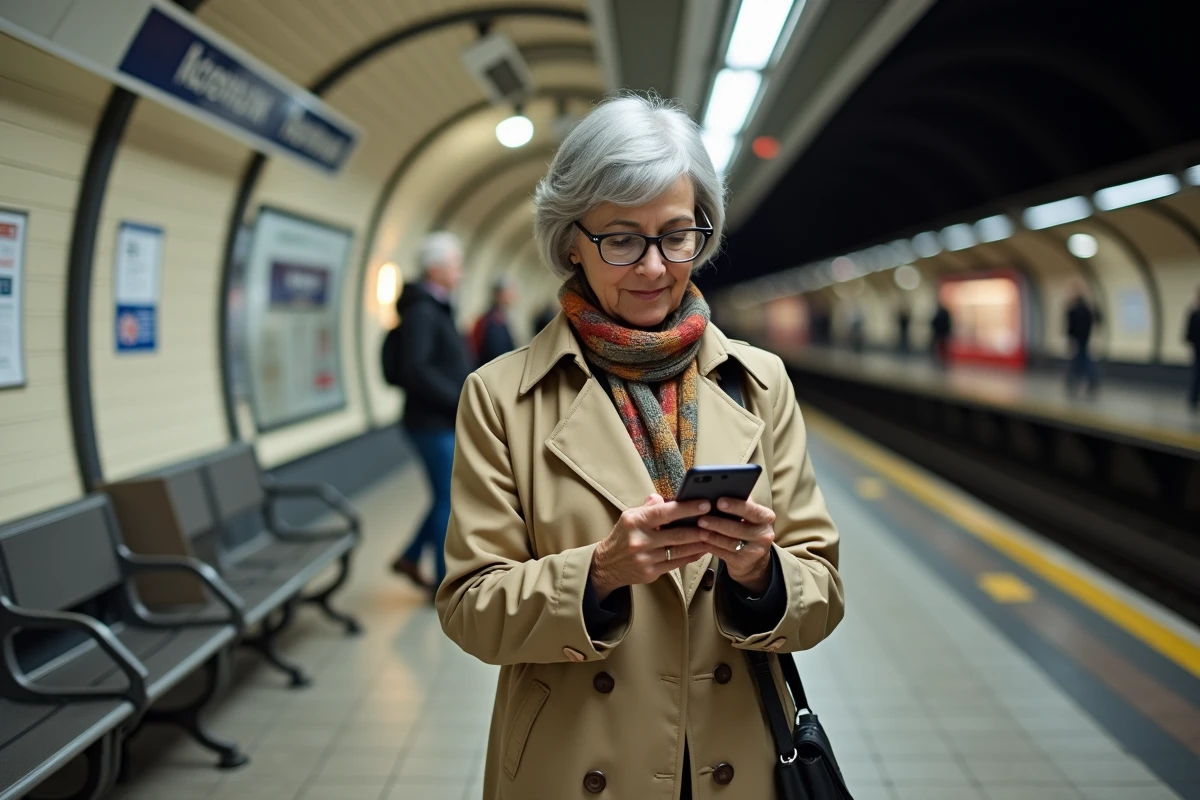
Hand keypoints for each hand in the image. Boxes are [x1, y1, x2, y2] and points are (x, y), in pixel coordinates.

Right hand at [591, 494, 712, 600]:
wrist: (606, 565)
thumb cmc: (622, 536)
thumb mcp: (629, 516)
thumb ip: (648, 506)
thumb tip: (665, 498)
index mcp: (634, 522)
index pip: (665, 512)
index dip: (687, 508)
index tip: (705, 504)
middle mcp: (639, 540)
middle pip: (676, 534)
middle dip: (699, 528)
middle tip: (716, 522)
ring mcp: (645, 558)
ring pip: (679, 550)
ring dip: (699, 543)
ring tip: (713, 535)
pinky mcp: (650, 572)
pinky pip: (676, 563)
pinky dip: (691, 556)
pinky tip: (701, 550)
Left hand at [697, 497, 775, 594]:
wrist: (753, 559)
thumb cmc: (745, 528)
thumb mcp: (748, 516)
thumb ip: (739, 504)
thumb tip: (718, 489)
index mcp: (766, 517)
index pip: (752, 510)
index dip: (735, 506)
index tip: (719, 501)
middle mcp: (765, 535)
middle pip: (739, 528)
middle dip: (718, 522)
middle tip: (701, 518)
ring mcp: (756, 551)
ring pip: (730, 542)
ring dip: (712, 535)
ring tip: (699, 529)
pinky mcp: (744, 563)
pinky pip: (724, 553)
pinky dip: (712, 546)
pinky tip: (702, 540)